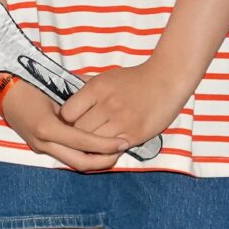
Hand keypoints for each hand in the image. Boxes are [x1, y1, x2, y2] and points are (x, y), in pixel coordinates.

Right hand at [0, 81, 129, 172]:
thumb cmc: (31, 81)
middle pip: (80, 162)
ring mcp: (39, 147)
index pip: (83, 142)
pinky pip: (65, 157)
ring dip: (94, 161)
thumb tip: (104, 102)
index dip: (106, 144)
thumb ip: (78, 100)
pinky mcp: (38, 147)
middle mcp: (43, 142)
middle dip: (104, 161)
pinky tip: (95, 150)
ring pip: (73, 163)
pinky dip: (82, 156)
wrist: (3, 87)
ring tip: (113, 153)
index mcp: (48, 127)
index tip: (123, 142)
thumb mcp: (56, 88)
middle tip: (122, 151)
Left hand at [57, 61, 190, 151]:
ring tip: (91, 143)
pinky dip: (107, 150)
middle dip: (76, 135)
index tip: (69, 122)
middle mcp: (106, 105)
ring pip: (94, 142)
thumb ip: (85, 87)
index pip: (67, 113)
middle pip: (79, 130)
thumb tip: (63, 94)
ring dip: (91, 145)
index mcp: (96, 89)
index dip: (66, 120)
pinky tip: (107, 146)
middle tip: (77, 136)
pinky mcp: (135, 134)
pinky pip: (112, 149)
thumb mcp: (106, 78)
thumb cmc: (133, 80)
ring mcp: (121, 121)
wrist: (165, 80)